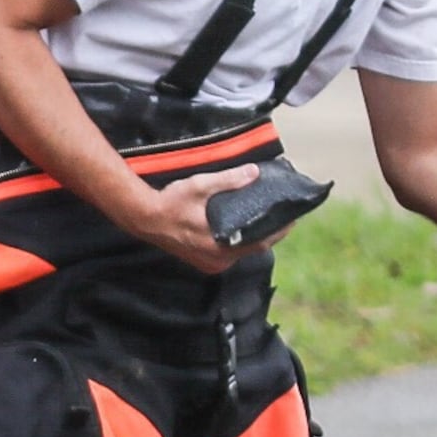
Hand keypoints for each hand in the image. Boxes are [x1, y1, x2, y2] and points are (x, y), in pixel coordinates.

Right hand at [120, 164, 268, 274]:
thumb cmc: (170, 203)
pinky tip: (243, 226)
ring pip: (240, 251)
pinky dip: (238, 240)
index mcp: (220, 249)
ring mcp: (209, 263)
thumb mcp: (200, 186)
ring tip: (266, 218)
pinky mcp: (202, 259)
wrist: (143, 217)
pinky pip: (228, 252)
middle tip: (281, 215)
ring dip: (253, 236)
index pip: (260, 243)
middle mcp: (217, 261)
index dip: (279, 231)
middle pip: (252, 248)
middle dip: (268, 232)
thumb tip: (254, 172)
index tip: (293, 218)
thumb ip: (228, 180)